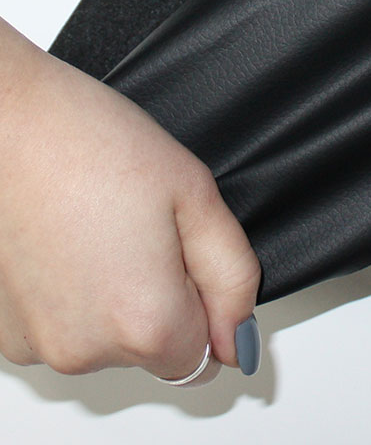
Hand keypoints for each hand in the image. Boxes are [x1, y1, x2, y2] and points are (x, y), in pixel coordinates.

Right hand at [0, 18, 260, 380]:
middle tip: (147, 226)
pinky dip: (74, 294)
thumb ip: (232, 276)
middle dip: (165, 298)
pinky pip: (63, 327)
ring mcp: (35, 344)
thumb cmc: (93, 143)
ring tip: (105, 225)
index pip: (207, 357)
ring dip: (117, 297)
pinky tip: (70, 239)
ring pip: (106, 340)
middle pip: (155, 352)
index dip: (208, 302)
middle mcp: (83, 350)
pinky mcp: (2, 330)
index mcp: (144, 322)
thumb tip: (240, 339)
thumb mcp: (197, 196)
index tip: (189, 254)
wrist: (9, 120)